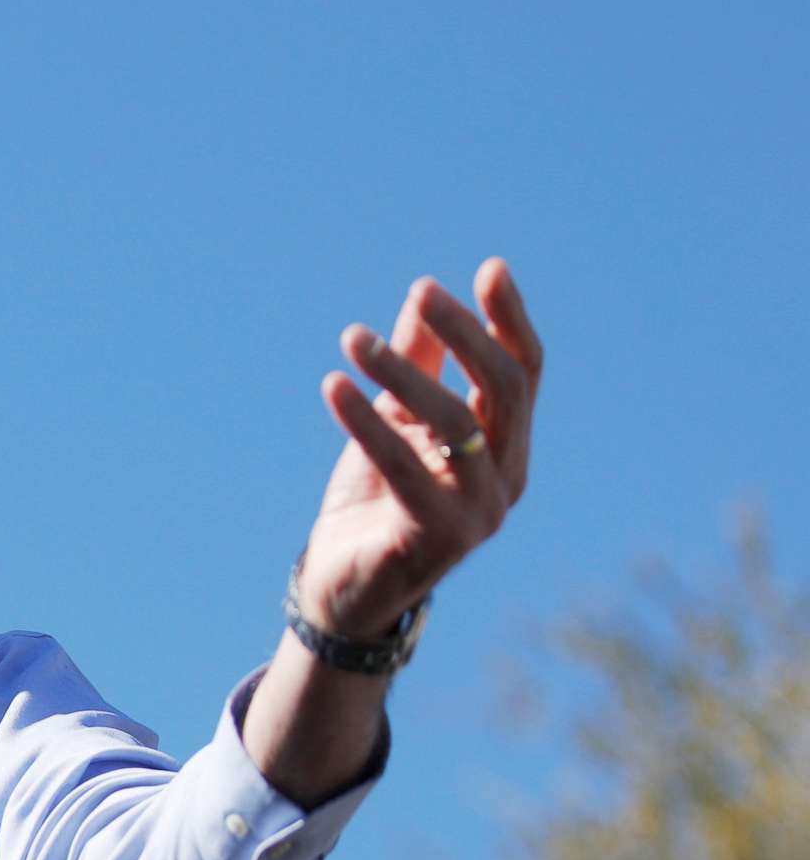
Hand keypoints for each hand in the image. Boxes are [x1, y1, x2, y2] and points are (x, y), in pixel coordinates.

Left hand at [299, 259, 543, 637]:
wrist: (343, 590)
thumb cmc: (374, 503)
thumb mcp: (394, 423)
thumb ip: (415, 365)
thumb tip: (421, 293)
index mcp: (506, 448)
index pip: (525, 373)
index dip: (509, 320)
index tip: (489, 269)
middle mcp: (506, 477)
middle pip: (504, 389)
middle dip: (466, 334)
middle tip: (422, 291)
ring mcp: (479, 511)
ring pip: (455, 423)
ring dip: (402, 373)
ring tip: (354, 339)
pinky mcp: (437, 536)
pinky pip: (404, 466)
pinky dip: (367, 423)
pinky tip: (334, 388)